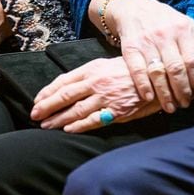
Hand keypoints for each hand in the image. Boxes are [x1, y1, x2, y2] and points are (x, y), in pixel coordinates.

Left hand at [30, 57, 160, 132]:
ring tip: (46, 126)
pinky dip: (79, 126)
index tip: (37, 100)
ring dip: (58, 119)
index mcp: (93, 68)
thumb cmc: (133, 69)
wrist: (159, 74)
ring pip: (75, 110)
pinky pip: (94, 120)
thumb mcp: (109, 64)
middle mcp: (96, 82)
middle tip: (34, 116)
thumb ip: (90, 74)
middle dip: (47, 107)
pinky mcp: (117, 111)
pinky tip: (68, 130)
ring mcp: (106, 97)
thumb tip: (70, 84)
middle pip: (65, 96)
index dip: (48, 91)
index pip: (64, 81)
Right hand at [108, 0, 193, 111]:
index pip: (193, 59)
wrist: (133, 7)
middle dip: (182, 90)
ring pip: (157, 71)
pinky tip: (149, 98)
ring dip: (164, 92)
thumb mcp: (188, 24)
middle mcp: (164, 35)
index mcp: (182, 29)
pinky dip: (143, 85)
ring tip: (171, 107)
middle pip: (176, 68)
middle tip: (186, 104)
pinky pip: (137, 69)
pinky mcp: (129, 47)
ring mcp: (146, 41)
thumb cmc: (165, 19)